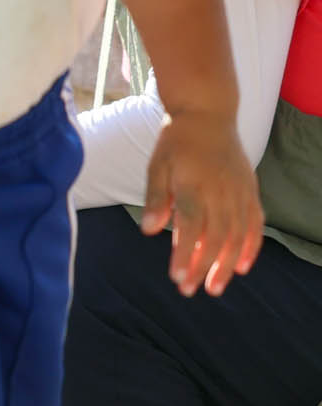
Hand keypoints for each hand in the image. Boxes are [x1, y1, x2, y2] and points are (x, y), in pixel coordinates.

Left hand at [142, 107, 264, 293]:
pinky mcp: (251, 191)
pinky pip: (255, 223)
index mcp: (194, 185)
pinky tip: (243, 267)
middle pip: (216, 237)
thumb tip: (149, 231)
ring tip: (215, 287)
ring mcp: (239, 192)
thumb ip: (156, 198)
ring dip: (227, 264)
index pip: (190, 227)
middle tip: (190, 290)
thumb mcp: (157, 165)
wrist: (208, 115)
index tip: (176, 277)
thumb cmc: (176, 142)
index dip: (184, 254)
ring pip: (238, 235)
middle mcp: (221, 191)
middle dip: (203, 267)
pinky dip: (251, 246)